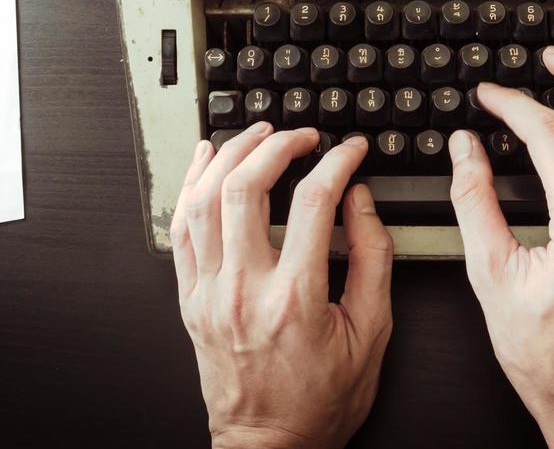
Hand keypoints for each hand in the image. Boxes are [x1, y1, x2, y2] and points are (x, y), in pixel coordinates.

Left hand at [171, 125, 393, 448]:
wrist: (269, 446)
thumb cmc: (320, 400)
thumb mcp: (371, 333)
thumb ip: (372, 259)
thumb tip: (361, 200)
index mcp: (295, 298)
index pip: (314, 201)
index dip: (337, 162)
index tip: (350, 151)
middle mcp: (244, 290)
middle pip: (246, 188)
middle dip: (276, 145)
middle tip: (301, 135)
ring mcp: (210, 293)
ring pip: (204, 201)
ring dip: (230, 155)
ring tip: (257, 135)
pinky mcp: (190, 299)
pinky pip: (181, 229)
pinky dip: (190, 185)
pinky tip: (206, 160)